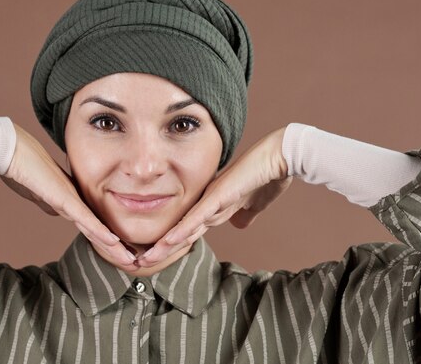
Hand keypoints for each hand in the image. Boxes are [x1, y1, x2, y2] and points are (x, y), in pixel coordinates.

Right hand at [0, 123, 137, 270]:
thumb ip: (48, 200)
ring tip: (130, 260)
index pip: (91, 225)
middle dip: (115, 248)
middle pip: (99, 229)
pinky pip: (86, 219)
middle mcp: (75, 201)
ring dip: (114, 247)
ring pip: (97, 229)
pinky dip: (100, 232)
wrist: (12, 151)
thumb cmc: (21, 168)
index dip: (105, 240)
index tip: (119, 252)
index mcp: (70, 200)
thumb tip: (54, 209)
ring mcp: (71, 200)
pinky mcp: (64, 200)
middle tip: (132, 261)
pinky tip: (114, 243)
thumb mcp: (37, 192)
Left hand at [137, 127, 292, 267]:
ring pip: (183, 228)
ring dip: (164, 246)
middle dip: (162, 250)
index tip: (160, 258)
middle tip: (141, 263)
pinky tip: (167, 242)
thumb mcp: (255, 203)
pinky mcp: (218, 196)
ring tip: (145, 260)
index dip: (175, 246)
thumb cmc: (268, 176)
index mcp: (215, 206)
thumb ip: (245, 214)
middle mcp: (208, 203)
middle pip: (181, 232)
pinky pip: (197, 217)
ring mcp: (211, 199)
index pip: (191, 231)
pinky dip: (182, 231)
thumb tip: (239, 225)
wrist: (278, 156)